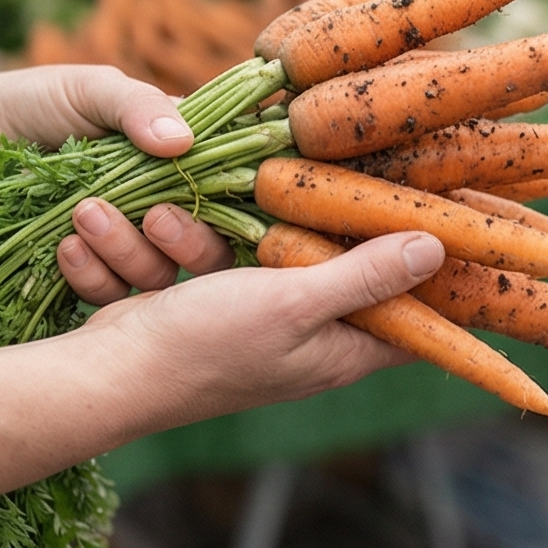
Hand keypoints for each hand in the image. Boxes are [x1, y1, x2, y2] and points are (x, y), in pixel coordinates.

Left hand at [0, 65, 235, 302]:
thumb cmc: (36, 102)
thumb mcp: (91, 90)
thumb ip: (137, 107)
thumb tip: (183, 142)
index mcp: (183, 161)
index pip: (234, 192)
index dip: (236, 204)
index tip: (212, 195)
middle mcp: (165, 207)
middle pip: (211, 249)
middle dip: (189, 241)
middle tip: (154, 216)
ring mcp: (127, 247)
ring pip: (159, 276)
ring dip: (128, 251)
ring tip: (84, 214)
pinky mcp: (88, 277)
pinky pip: (109, 296)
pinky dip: (92, 276)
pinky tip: (64, 247)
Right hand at [81, 232, 445, 427]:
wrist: (107, 374)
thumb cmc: (207, 347)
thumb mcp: (295, 304)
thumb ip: (364, 276)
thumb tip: (436, 248)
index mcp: (343, 350)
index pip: (414, 316)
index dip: (433, 272)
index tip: (440, 210)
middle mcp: (311, 337)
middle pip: (342, 266)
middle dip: (315, 220)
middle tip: (316, 173)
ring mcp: (262, 318)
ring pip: (271, 248)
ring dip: (224, 229)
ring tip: (170, 221)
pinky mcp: (218, 302)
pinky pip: (224, 253)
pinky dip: (194, 239)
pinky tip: (155, 224)